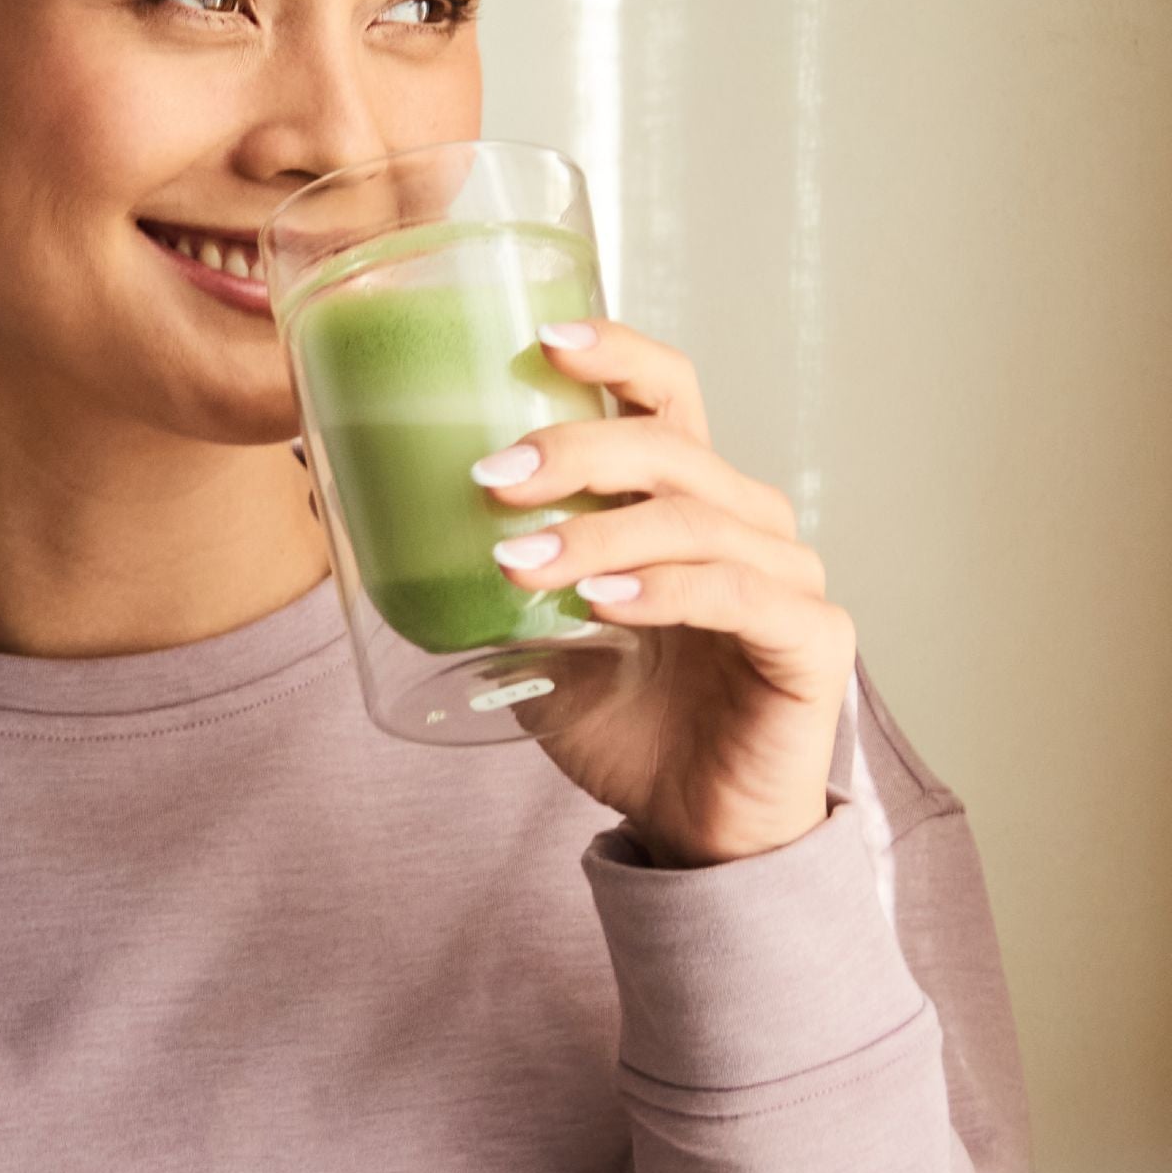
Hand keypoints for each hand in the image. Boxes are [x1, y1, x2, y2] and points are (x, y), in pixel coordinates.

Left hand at [473, 318, 853, 866]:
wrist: (691, 833)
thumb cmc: (624, 727)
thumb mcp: (536, 640)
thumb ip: (490, 579)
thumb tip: (360, 510)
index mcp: (688, 501)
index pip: (668, 395)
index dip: (618, 354)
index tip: (544, 339)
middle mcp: (746, 522)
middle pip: (670, 447)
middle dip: (575, 451)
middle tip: (491, 480)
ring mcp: (787, 577)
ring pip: (693, 518)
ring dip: (599, 531)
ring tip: (519, 561)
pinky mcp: (812, 640)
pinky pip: (735, 594)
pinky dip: (662, 589)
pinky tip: (600, 602)